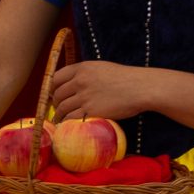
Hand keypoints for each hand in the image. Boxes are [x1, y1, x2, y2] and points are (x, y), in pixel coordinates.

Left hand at [46, 59, 161, 122]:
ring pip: (62, 108)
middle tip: (59, 109)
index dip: (53, 88)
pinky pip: (71, 118)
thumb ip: (85, 74)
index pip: (56, 78)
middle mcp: (80, 81)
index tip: (54, 94)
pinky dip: (67, 123)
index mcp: (82, 68)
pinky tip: (68, 125)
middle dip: (56, 103)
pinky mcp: (91, 111)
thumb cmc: (125, 78)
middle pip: (57, 94)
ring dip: (59, 115)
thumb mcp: (101, 68)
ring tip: (60, 120)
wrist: (141, 88)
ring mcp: (84, 96)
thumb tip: (71, 84)